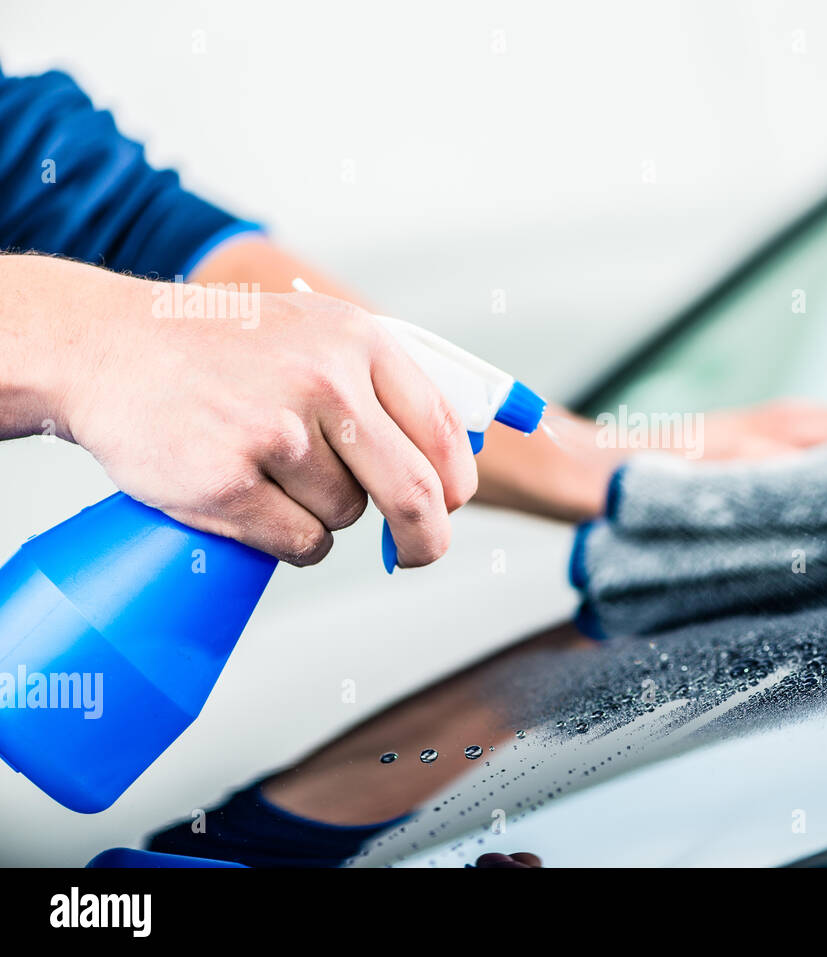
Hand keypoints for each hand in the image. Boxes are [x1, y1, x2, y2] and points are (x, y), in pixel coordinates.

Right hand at [5, 256, 476, 565]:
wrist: (103, 347)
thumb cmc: (220, 350)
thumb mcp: (313, 330)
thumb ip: (383, 379)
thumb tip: (456, 451)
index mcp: (358, 340)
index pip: (442, 431)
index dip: (456, 484)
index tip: (450, 507)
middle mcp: (324, 381)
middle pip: (414, 492)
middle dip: (425, 537)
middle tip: (415, 553)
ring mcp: (273, 433)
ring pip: (347, 518)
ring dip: (324, 516)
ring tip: (271, 471)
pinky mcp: (226, 483)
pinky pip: (301, 544)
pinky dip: (290, 542)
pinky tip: (255, 505)